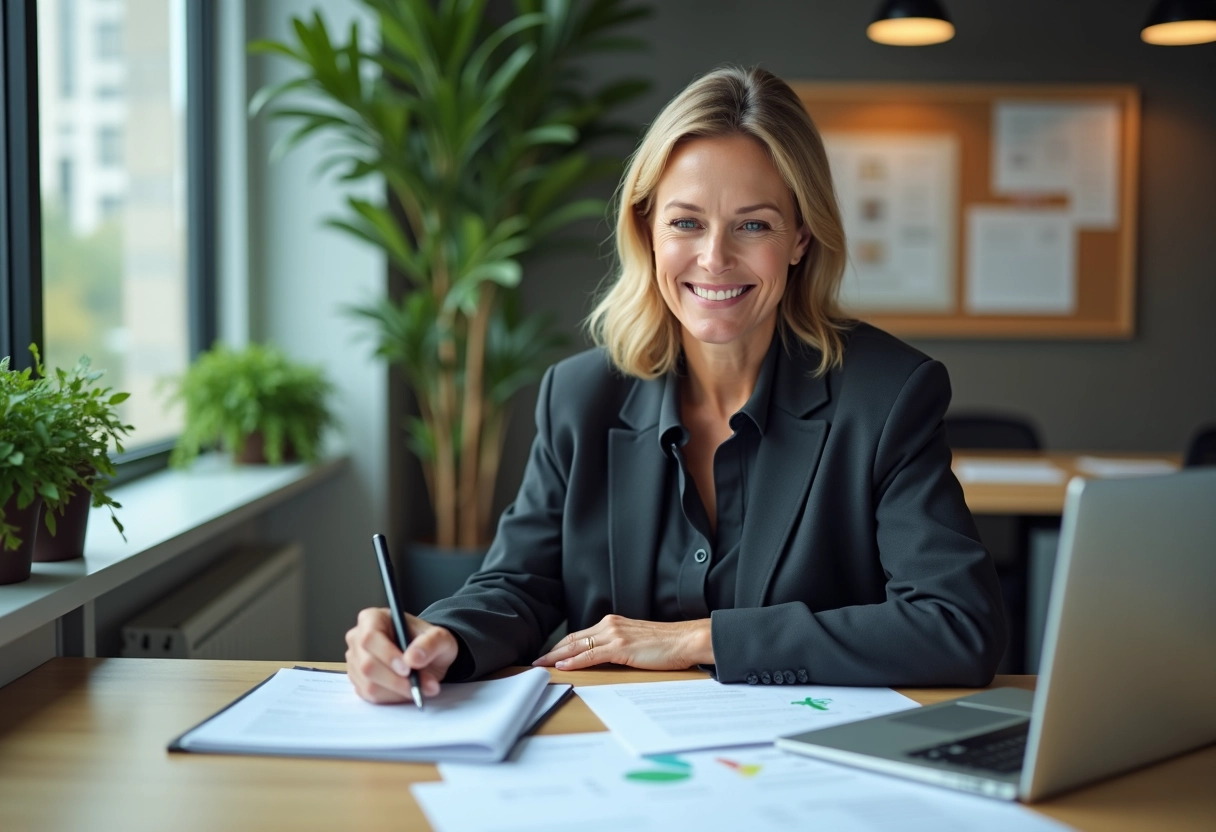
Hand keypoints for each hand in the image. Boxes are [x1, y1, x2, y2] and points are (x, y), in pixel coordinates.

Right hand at [344, 608, 458, 703]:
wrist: (425, 656)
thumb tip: (413, 658)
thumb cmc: (427, 642)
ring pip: (369, 685)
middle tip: (421, 685)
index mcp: (372, 618)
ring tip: (422, 688)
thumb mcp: (439, 637)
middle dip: (396, 680)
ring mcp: (355, 661)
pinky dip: (393, 698)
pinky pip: (371, 696)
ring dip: (398, 691)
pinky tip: (408, 691)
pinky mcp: (358, 681)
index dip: (387, 655)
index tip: (408, 669)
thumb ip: (430, 643)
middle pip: (367, 665)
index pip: (370, 637)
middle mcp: (357, 639)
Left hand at [532, 615, 713, 670]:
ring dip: (556, 657)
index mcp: (614, 623)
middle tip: (536, 661)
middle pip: (573, 638)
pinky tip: (562, 666)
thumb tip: (606, 659)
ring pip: (577, 646)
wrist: (686, 640)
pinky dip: (574, 661)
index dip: (562, 645)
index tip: (548, 655)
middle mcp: (611, 625)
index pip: (580, 634)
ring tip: (541, 666)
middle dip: (553, 651)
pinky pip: (591, 655)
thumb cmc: (667, 644)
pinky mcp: (621, 647)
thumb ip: (621, 646)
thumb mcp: (638, 642)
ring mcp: (615, 635)